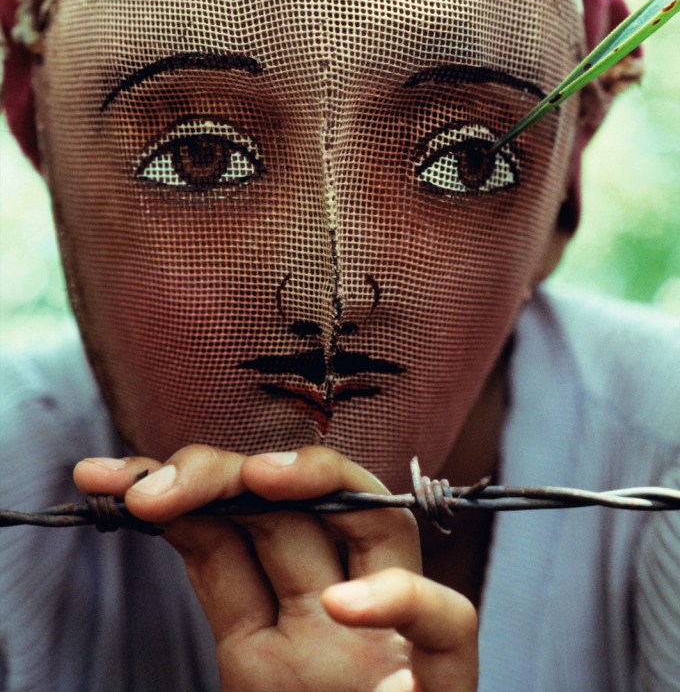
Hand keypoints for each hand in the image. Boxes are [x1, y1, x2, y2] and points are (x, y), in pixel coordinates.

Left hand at [74, 446, 477, 690]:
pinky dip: (402, 601)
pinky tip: (345, 602)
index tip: (102, 477)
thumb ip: (224, 578)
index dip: (177, 484)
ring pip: (377, 523)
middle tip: (152, 487)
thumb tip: (154, 500)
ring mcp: (388, 646)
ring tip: (259, 477)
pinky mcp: (443, 687)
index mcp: (293, 609)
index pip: (241, 519)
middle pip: (300, 505)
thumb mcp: (249, 655)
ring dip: (318, 482)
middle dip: (224, 473)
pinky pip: (445, 625)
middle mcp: (340, 614)